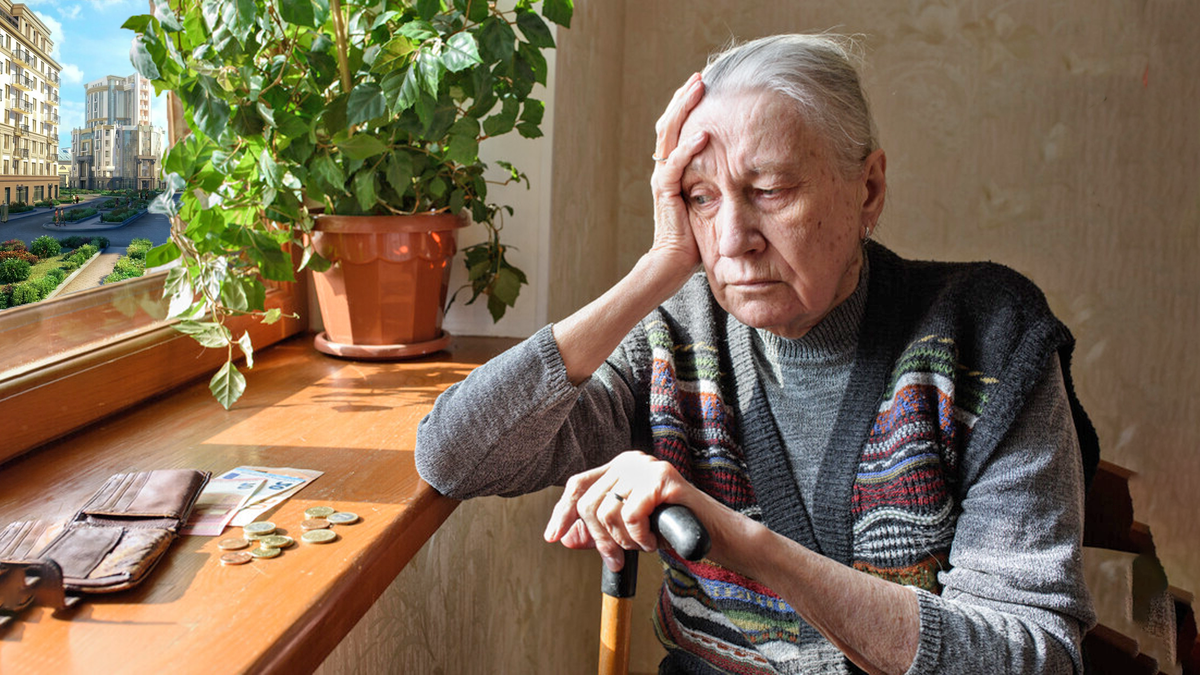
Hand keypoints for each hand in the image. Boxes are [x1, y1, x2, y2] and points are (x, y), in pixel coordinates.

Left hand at [544, 451, 695, 571]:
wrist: (712, 533)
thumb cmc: (670, 529)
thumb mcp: (627, 531)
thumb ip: (598, 532)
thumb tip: (564, 538)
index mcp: (618, 468)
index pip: (577, 485)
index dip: (562, 513)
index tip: (552, 537)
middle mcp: (629, 461)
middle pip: (589, 503)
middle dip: (601, 539)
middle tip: (619, 557)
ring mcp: (646, 466)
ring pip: (609, 512)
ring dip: (625, 541)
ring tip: (645, 543)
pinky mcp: (662, 478)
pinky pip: (632, 515)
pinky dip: (640, 537)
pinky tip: (655, 539)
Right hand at [649, 73, 707, 275]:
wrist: (672, 264)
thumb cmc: (693, 239)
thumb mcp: (710, 203)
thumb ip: (719, 184)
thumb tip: (748, 173)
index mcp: (674, 169)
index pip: (678, 130)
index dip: (688, 107)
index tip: (705, 86)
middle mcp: (664, 170)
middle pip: (670, 124)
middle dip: (684, 99)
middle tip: (700, 77)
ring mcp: (662, 180)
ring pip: (668, 136)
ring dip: (684, 111)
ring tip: (697, 90)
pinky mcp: (665, 194)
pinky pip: (674, 166)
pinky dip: (688, 149)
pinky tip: (703, 135)